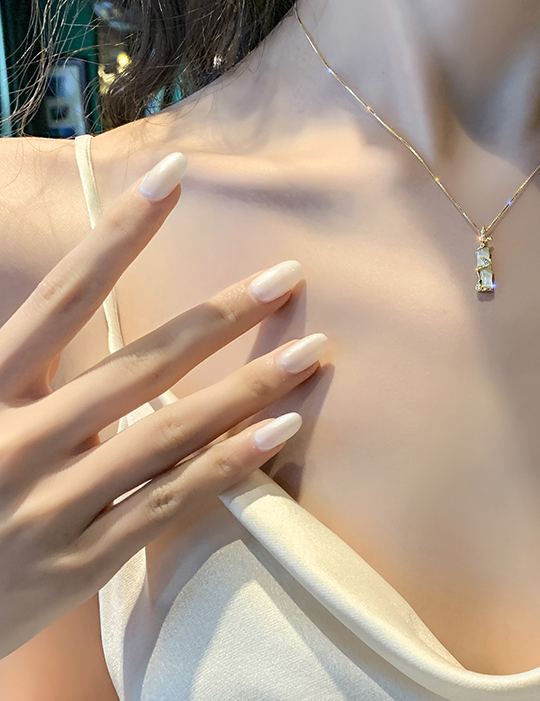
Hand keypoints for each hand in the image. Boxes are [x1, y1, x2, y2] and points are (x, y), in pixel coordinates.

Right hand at [0, 152, 327, 657]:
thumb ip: (26, 362)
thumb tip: (90, 302)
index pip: (65, 293)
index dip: (121, 231)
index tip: (175, 176)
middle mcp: (19, 438)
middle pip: (140, 362)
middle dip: (220, 316)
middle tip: (287, 276)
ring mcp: (52, 504)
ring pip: (169, 432)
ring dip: (247, 389)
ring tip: (312, 350)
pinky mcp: (80, 560)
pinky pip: (169, 504)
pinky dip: (227, 466)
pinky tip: (281, 429)